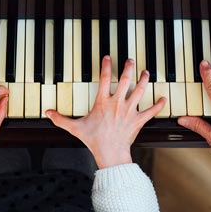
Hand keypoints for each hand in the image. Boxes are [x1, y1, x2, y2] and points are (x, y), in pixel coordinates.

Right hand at [45, 56, 165, 168]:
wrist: (110, 154)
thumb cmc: (94, 140)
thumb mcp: (75, 128)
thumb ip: (61, 119)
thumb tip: (48, 112)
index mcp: (102, 102)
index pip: (104, 79)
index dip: (106, 66)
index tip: (108, 57)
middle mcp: (117, 103)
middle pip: (125, 80)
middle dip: (128, 68)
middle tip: (130, 60)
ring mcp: (129, 111)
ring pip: (140, 91)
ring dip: (144, 80)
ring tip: (146, 72)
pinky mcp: (138, 120)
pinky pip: (151, 111)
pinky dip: (158, 105)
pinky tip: (163, 99)